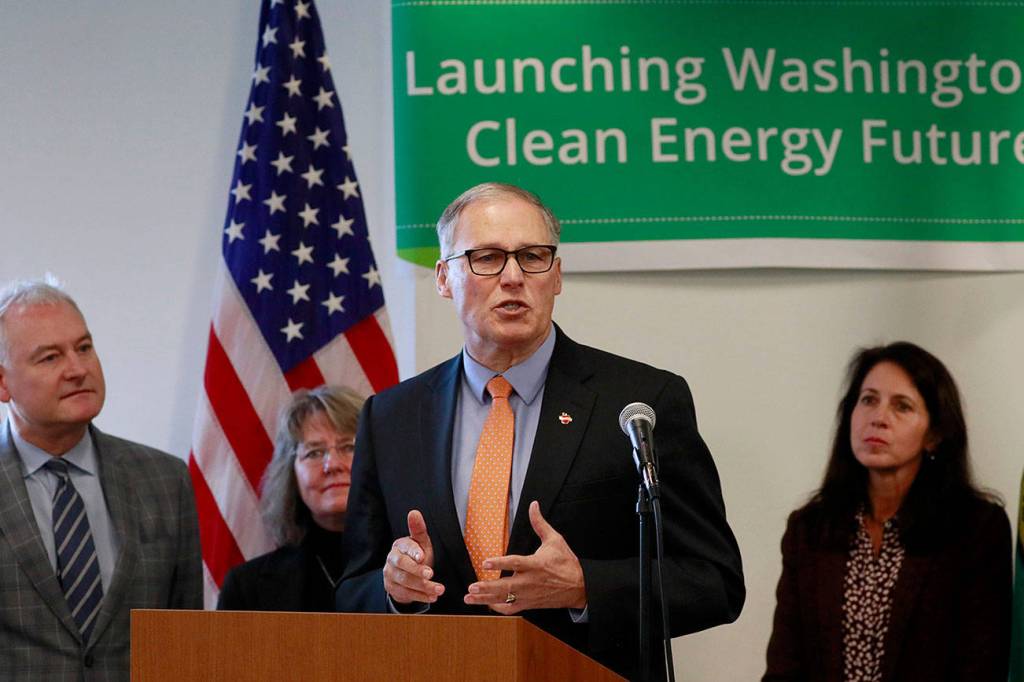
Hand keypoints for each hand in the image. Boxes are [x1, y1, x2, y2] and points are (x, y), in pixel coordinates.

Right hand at [383, 510, 444, 603]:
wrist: (406, 573)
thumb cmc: (417, 554)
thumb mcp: (420, 542)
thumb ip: (418, 529)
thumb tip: (414, 512)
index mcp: (399, 546)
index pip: (405, 547)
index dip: (413, 552)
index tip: (422, 556)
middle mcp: (391, 560)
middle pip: (403, 566)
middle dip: (417, 571)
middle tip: (432, 574)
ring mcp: (390, 575)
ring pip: (405, 582)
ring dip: (423, 587)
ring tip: (439, 589)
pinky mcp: (392, 589)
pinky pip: (405, 594)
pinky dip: (420, 596)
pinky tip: (432, 597)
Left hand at [463, 501, 585, 613]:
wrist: (580, 587)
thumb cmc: (567, 563)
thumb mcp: (555, 540)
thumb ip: (540, 523)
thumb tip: (534, 505)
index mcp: (536, 565)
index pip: (515, 563)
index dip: (499, 563)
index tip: (485, 562)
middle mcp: (530, 582)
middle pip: (505, 586)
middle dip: (487, 587)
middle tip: (472, 586)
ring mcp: (528, 595)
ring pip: (504, 599)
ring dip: (485, 599)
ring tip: (469, 597)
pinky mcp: (529, 604)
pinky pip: (510, 609)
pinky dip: (497, 608)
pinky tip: (486, 604)